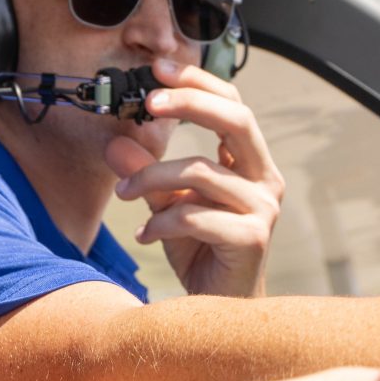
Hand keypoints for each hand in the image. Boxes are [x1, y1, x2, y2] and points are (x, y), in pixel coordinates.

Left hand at [104, 55, 283, 297]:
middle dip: (190, 104)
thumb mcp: (165, 205)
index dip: (200, 83)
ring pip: (200, 171)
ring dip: (151, 177)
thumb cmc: (201, 253)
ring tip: (124, 194)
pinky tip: (144, 234)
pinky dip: (160, 221)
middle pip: (236, 121)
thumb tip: (115, 141)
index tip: (159, 68)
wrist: (220, 312)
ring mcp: (262, 209)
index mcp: (250, 164)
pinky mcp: (251, 238)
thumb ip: (146, 173)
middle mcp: (264, 180)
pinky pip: (195, 214)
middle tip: (149, 103)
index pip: (234, 106)